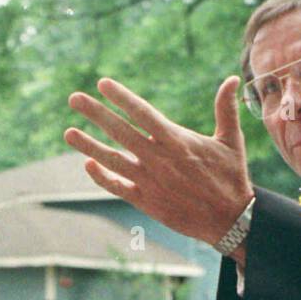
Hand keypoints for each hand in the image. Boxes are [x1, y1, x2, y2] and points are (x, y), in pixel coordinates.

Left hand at [65, 76, 252, 260]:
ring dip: (88, 145)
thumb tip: (232, 79)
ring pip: (112, 160)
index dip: (121, 98)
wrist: (230, 220)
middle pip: (120, 132)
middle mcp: (159, 159)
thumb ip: (226, 109)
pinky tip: (88, 163)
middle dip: (96, 114)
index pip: (143, 113)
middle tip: (74, 98)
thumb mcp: (231, 140)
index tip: (102, 84)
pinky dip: (101, 176)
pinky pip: (117, 187)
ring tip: (68, 133)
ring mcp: (149, 181)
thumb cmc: (231, 177)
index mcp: (177, 140)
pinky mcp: (145, 201)